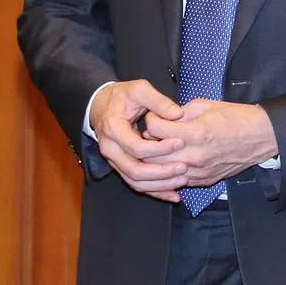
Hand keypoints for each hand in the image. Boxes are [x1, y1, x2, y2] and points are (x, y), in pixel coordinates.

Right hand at [89, 80, 186, 201]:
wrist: (101, 104)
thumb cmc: (122, 96)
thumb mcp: (139, 89)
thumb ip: (158, 101)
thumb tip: (177, 114)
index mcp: (114, 129)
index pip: (136, 147)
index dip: (159, 148)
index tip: (180, 142)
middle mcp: (111, 149)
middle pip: (134, 170)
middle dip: (161, 172)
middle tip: (183, 167)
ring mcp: (114, 160)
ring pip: (135, 181)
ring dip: (159, 185)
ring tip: (182, 180)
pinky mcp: (121, 166)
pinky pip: (136, 184)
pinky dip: (155, 191)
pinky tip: (172, 195)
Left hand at [144, 100, 277, 187]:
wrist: (262, 136)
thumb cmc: (238, 118)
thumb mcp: (207, 105)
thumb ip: (181, 112)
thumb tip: (164, 118)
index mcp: (196, 133)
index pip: (155, 129)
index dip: (150, 120)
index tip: (154, 117)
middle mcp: (195, 156)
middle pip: (152, 155)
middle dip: (148, 143)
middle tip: (152, 134)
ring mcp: (199, 171)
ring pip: (162, 172)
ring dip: (156, 160)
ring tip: (160, 148)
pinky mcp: (204, 180)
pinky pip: (177, 181)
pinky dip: (170, 172)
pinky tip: (174, 161)